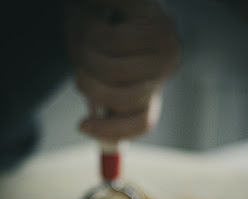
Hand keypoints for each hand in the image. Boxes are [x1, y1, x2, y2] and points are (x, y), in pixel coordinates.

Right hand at [65, 0, 179, 139]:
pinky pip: (111, 35)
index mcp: (154, 85)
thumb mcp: (98, 72)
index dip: (112, 131)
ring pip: (112, 66)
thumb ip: (98, 98)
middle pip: (120, 97)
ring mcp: (165, 42)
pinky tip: (92, 11)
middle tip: (75, 60)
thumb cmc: (100, 37)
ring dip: (85, 46)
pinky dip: (90, 19)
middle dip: (86, 81)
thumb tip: (88, 129)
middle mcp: (166, 67)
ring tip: (82, 29)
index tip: (81, 126)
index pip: (143, 121)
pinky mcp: (153, 14)